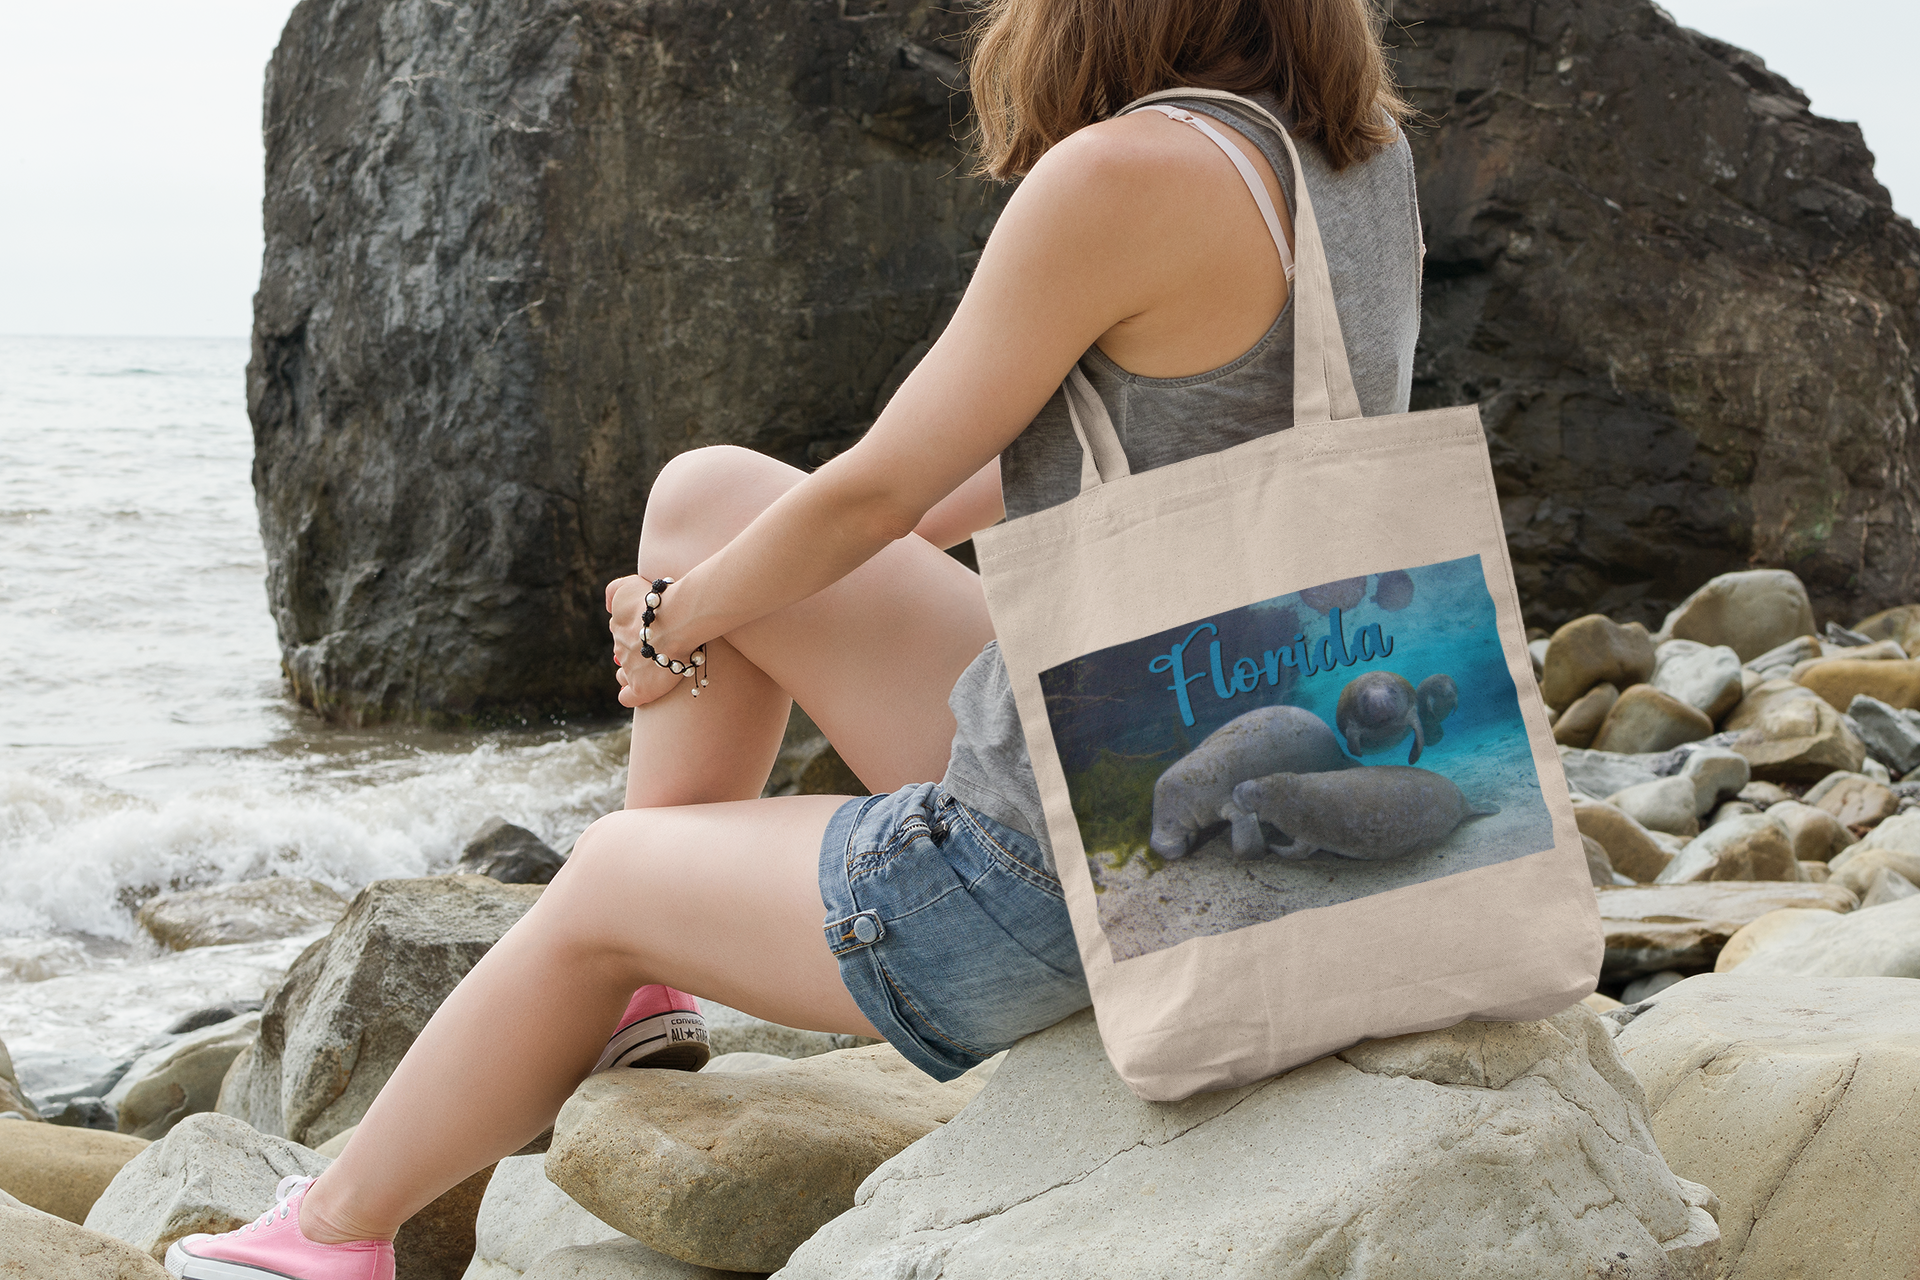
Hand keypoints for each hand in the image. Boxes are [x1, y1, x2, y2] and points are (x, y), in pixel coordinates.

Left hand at [606, 575, 681, 708]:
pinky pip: (628, 697)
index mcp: (619, 625)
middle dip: (638, 652)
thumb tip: (606, 607)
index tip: (652, 631)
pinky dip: (631, 695)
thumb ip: (613, 591)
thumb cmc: (659, 600)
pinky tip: (642, 691)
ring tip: (654, 668)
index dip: (636, 632)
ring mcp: (630, 669)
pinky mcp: (642, 687)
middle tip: (660, 647)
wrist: (677, 620)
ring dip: (636, 672)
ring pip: (625, 673)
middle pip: (624, 653)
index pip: (621, 632)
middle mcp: (620, 647)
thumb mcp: (629, 584)